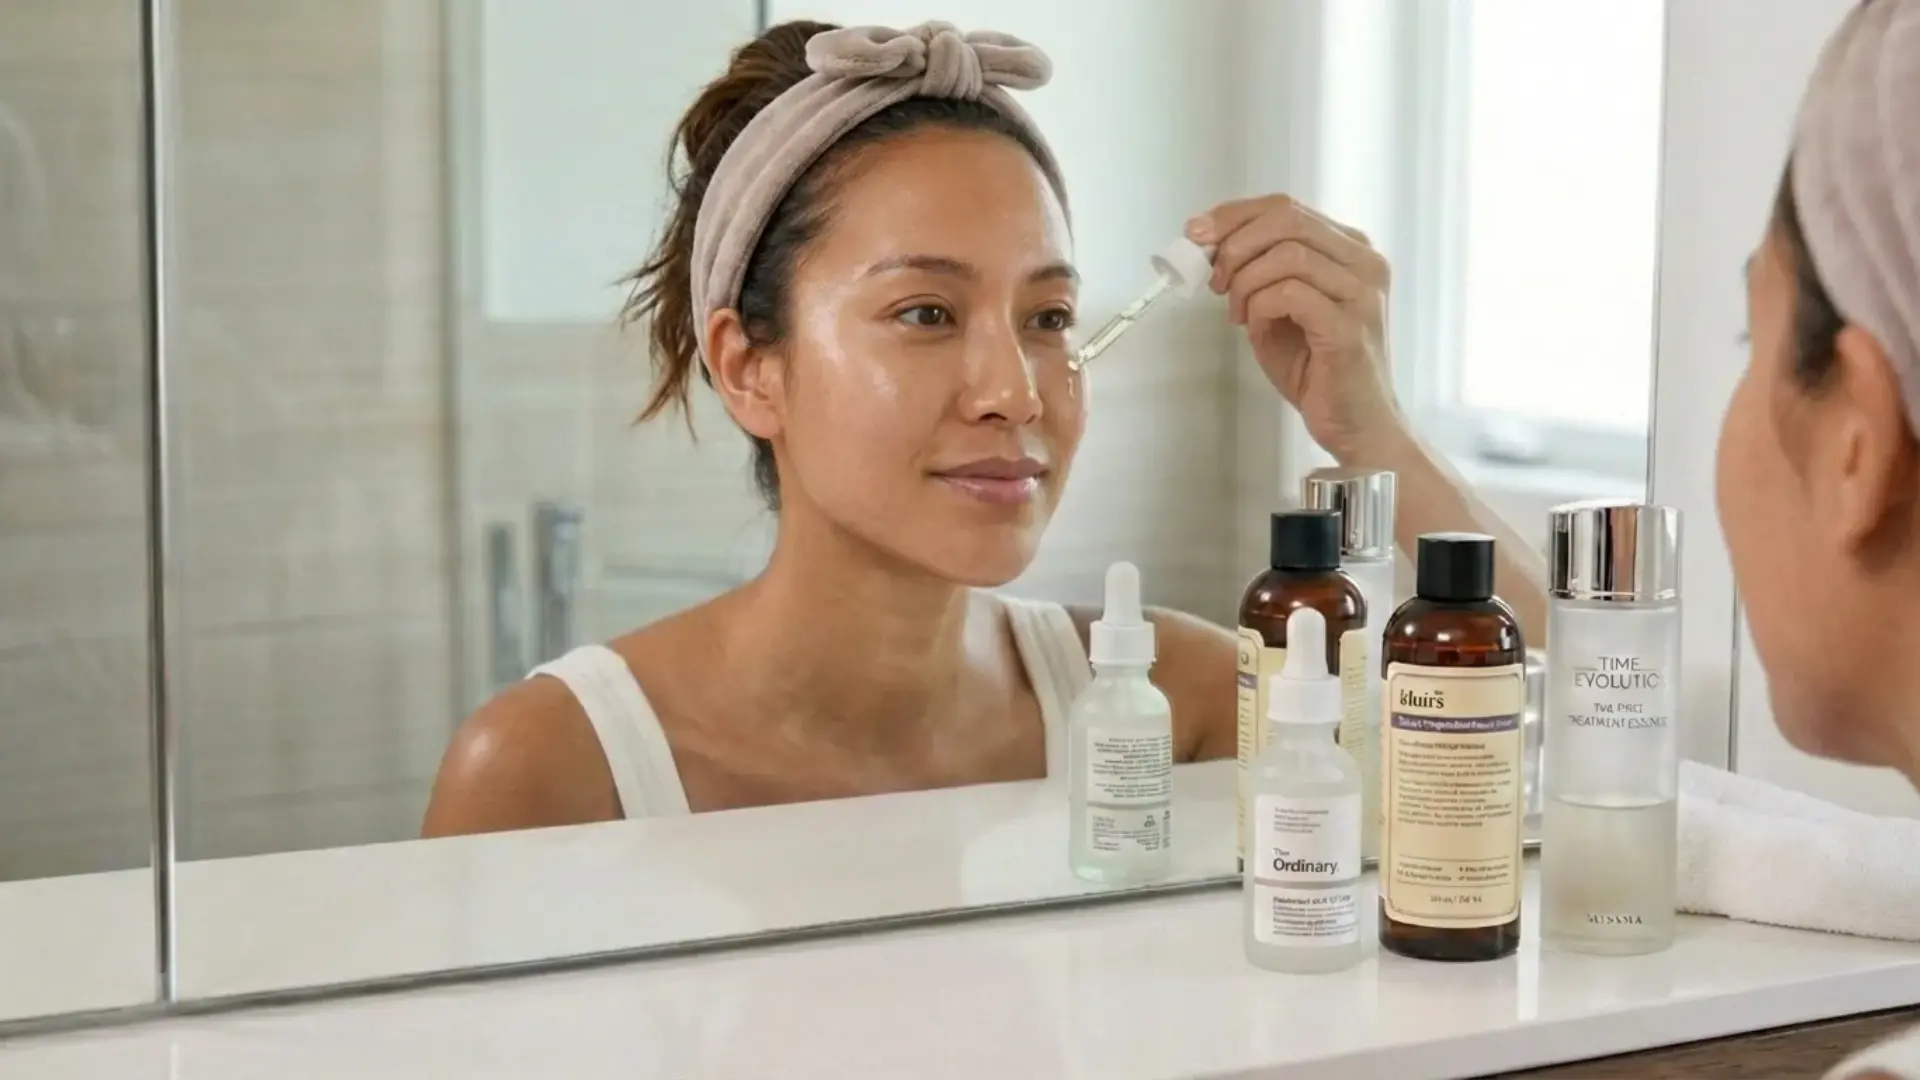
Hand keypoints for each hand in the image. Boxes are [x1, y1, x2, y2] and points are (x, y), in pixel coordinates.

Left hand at [1187, 195, 1405, 464]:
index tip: (1196, 233)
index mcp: (1349, 250)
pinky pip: (1291, 294)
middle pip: (1288, 219)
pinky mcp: (1350, 327)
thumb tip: (1208, 245)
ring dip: (1246, 281)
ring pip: (1288, 254)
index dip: (1234, 215)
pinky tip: (1255, 328)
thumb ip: (1257, 273)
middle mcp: (1364, 263)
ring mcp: (1362, 293)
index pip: (1287, 207)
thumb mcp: (1279, 309)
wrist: (1355, 425)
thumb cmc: (1317, 369)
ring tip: (1237, 314)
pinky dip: (1260, 306)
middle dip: (1236, 243)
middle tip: (1213, 278)